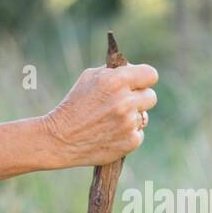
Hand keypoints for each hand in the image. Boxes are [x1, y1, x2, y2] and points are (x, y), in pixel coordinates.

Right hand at [40, 62, 158, 168]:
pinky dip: (128, 134)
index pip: (150, 74)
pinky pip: (139, 133)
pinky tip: (110, 133)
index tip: (139, 84)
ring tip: (110, 120)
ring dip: (132, 117)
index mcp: (116, 81)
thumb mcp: (89, 78)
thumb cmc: (74, 105)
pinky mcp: (131, 141)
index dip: (144, 79)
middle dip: (139, 99)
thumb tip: (134, 71)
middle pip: (151, 96)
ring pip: (144, 116)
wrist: (60, 138)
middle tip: (123, 103)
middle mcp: (125, 101)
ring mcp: (129, 123)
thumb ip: (115, 72)